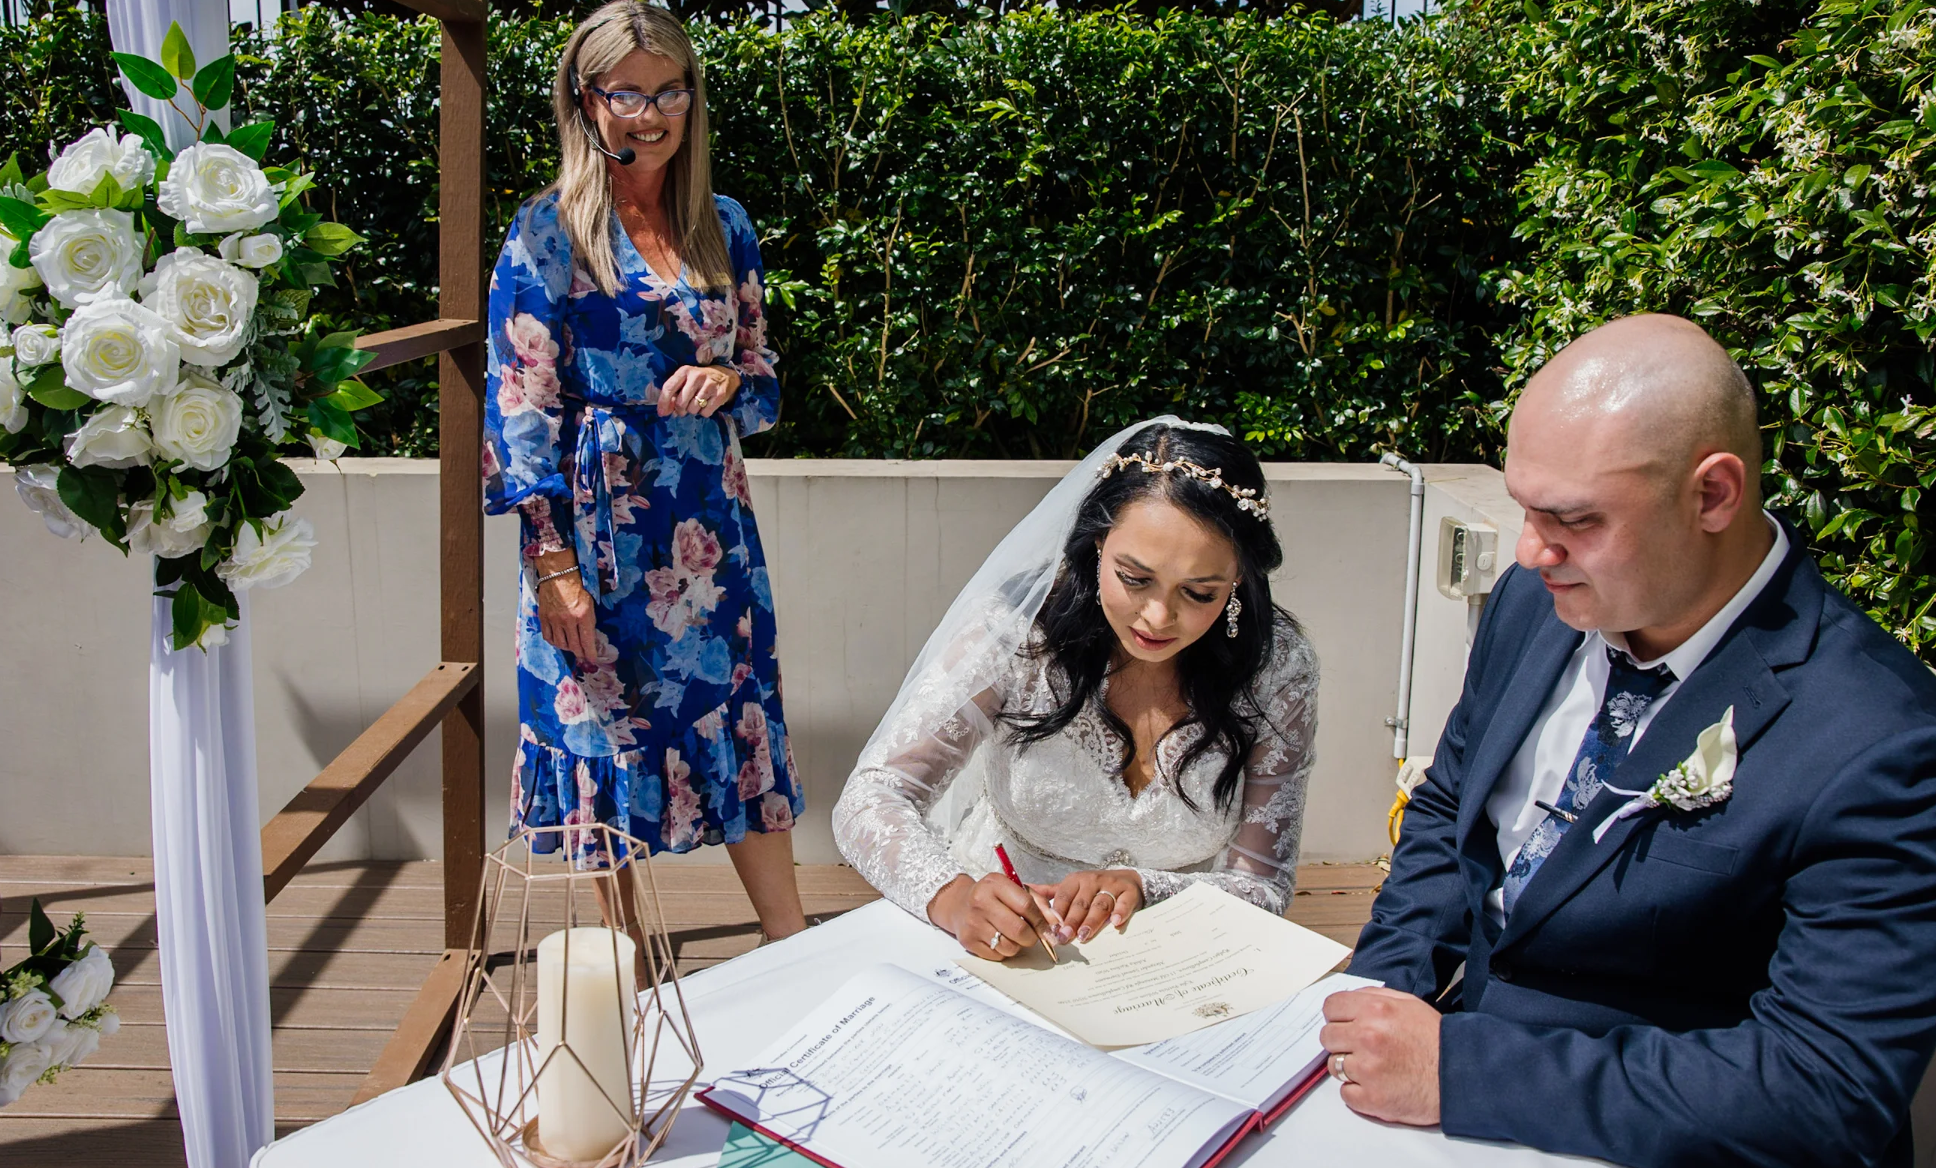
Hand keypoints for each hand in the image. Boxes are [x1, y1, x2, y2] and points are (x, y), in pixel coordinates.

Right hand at [532, 553, 597, 659]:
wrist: (559, 574)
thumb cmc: (578, 586)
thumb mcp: (590, 603)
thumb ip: (589, 620)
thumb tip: (589, 637)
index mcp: (583, 615)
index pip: (587, 641)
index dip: (590, 654)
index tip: (592, 660)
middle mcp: (568, 620)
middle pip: (574, 646)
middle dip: (580, 653)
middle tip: (583, 656)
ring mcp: (554, 619)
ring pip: (560, 643)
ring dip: (567, 648)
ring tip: (572, 647)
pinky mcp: (544, 617)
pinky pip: (548, 636)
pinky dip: (554, 642)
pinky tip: (559, 641)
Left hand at [659, 364, 739, 417]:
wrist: (725, 376)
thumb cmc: (700, 380)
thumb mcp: (685, 380)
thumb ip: (674, 393)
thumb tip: (664, 412)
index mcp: (685, 371)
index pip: (668, 388)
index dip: (663, 403)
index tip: (662, 413)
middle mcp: (697, 376)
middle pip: (680, 403)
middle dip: (680, 410)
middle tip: (684, 408)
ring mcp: (709, 385)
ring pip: (693, 409)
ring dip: (693, 410)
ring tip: (698, 402)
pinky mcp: (720, 394)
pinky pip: (705, 413)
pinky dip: (704, 412)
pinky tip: (707, 404)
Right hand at [926, 873, 1054, 959]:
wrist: (959, 904)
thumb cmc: (993, 897)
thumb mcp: (1014, 890)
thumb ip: (1038, 903)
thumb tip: (1056, 924)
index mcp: (995, 884)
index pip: (1026, 905)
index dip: (1041, 921)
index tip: (1049, 930)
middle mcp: (981, 902)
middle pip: (1019, 930)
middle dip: (1032, 937)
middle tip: (1031, 936)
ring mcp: (973, 923)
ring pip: (1010, 946)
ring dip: (1017, 945)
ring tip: (1012, 935)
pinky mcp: (968, 941)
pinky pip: (998, 955)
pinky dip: (1004, 951)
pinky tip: (998, 939)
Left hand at [1032, 869, 1143, 943]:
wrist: (1128, 880)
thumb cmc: (1095, 889)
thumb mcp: (1073, 888)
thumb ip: (1051, 893)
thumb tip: (1025, 889)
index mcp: (1075, 881)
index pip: (1063, 897)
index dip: (1057, 914)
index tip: (1051, 930)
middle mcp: (1092, 881)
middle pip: (1080, 903)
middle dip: (1071, 922)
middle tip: (1065, 938)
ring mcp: (1111, 886)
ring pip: (1100, 905)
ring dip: (1091, 921)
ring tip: (1084, 935)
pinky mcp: (1129, 893)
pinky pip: (1124, 903)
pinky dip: (1120, 912)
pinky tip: (1116, 923)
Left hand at [1319, 987, 1441, 1125]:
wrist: (1460, 1076)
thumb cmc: (1436, 1040)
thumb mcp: (1409, 1004)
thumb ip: (1374, 997)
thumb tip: (1350, 1000)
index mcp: (1375, 1010)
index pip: (1330, 1007)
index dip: (1337, 1016)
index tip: (1345, 1024)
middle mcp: (1367, 1037)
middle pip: (1327, 1036)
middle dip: (1341, 1041)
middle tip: (1360, 1048)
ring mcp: (1367, 1069)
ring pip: (1334, 1065)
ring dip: (1349, 1067)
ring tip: (1374, 1068)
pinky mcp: (1370, 1098)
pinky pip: (1345, 1093)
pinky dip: (1357, 1092)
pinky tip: (1377, 1085)